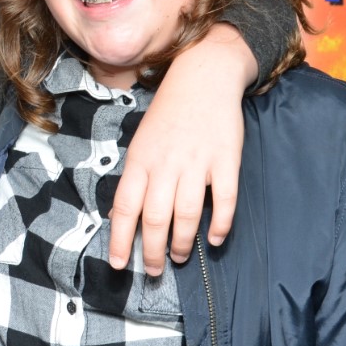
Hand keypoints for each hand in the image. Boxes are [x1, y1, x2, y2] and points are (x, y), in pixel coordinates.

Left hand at [110, 25, 253, 273]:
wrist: (204, 76)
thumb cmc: (169, 114)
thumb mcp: (141, 142)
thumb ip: (136, 178)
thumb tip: (122, 215)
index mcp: (141, 160)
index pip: (125, 207)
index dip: (121, 239)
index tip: (119, 264)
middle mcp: (166, 164)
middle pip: (156, 217)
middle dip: (153, 251)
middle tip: (155, 269)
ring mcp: (197, 163)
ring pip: (187, 214)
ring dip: (183, 242)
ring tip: (179, 257)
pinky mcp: (226, 160)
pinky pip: (225, 200)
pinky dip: (221, 223)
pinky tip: (216, 238)